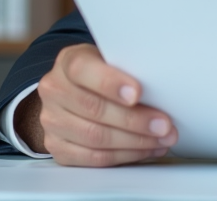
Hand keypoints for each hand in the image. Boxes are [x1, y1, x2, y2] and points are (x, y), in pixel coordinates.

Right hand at [18, 43, 177, 166]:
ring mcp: (52, 121)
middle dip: (135, 120)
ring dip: (135, 142)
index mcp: (68, 61)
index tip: (137, 93)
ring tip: (161, 139)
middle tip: (164, 125)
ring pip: (95, 137)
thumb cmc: (102, 72)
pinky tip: (145, 149)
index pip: (83, 70)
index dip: (110, 82)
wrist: (73, 91)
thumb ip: (128, 67)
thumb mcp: (112, 59)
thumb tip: (162, 86)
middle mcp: (55, 91)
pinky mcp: (58, 147)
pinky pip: (93, 158)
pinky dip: (124, 156)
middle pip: (94, 109)